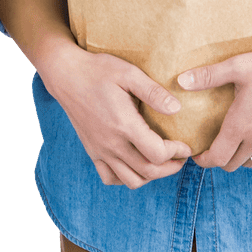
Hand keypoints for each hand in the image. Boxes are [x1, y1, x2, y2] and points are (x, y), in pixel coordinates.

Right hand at [38, 39, 191, 189]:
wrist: (65, 75)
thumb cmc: (98, 70)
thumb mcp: (128, 73)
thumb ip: (154, 92)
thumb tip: (177, 109)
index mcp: (124, 124)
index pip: (157, 153)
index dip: (177, 152)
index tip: (185, 145)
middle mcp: (111, 143)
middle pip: (148, 172)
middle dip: (170, 168)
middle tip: (181, 158)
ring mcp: (99, 150)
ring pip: (130, 180)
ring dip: (150, 176)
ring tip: (161, 162)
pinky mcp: (91, 150)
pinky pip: (109, 178)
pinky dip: (126, 178)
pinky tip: (135, 165)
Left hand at [183, 46, 251, 171]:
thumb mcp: (237, 67)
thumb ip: (207, 76)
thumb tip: (180, 81)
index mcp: (239, 127)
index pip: (216, 158)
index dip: (204, 160)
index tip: (198, 155)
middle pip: (233, 164)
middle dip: (221, 158)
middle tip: (216, 145)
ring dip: (243, 155)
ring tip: (238, 141)